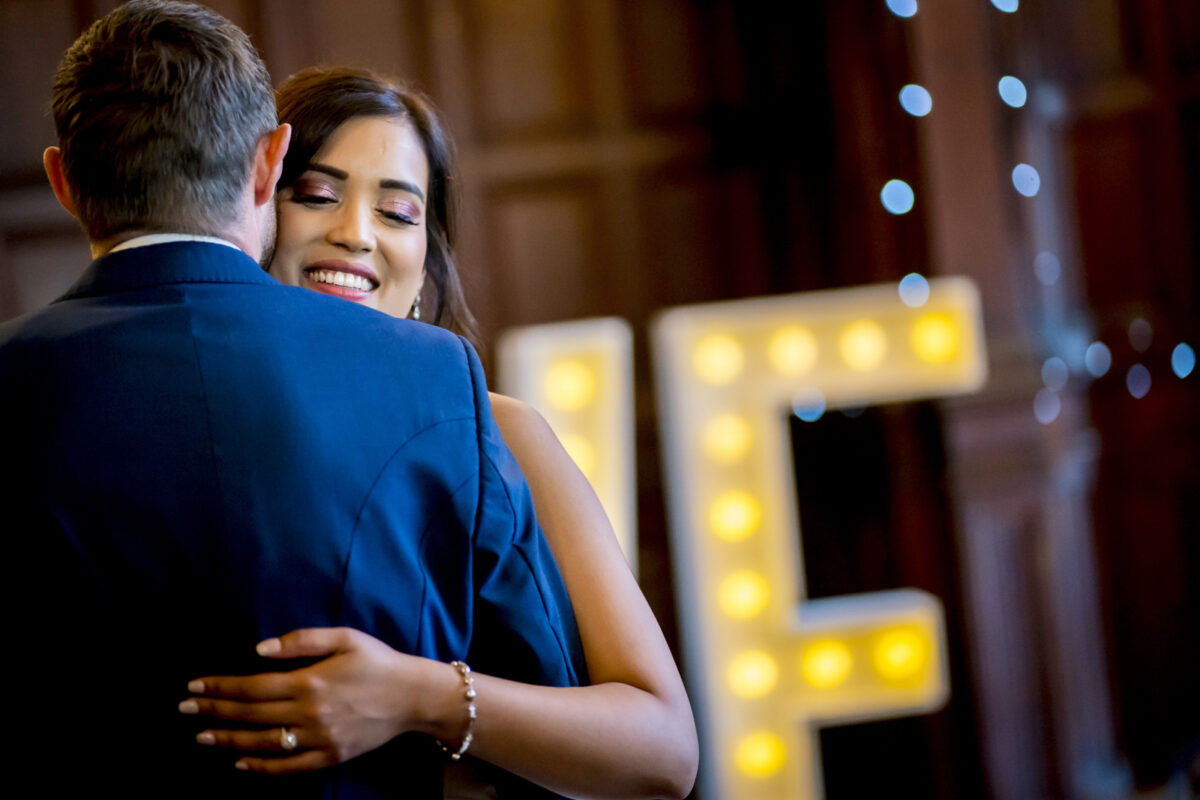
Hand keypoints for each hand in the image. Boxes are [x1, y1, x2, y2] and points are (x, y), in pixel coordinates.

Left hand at [180, 627, 426, 773]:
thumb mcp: (344, 637)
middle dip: (213, 712)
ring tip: (201, 736)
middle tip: (184, 709)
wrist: (413, 696)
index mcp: (311, 681)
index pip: (252, 686)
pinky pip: (289, 768)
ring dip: (228, 741)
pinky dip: (261, 768)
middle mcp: (310, 713)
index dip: (220, 687)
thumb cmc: (378, 661)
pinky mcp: (330, 757)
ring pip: (263, 743)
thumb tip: (258, 650)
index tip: (194, 686)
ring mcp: (320, 739)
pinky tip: (240, 763)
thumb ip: (301, 641)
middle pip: (251, 715)